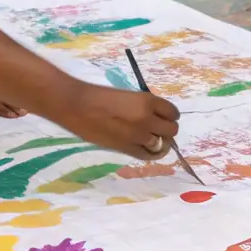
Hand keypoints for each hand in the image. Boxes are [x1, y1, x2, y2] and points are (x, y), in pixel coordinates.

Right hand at [57, 82, 180, 158]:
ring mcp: (138, 136)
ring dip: (160, 141)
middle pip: (171, 129)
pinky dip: (152, 152)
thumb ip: (144, 105)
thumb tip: (154, 115)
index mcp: (147, 101)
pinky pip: (148, 155)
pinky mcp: (127, 148)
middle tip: (159, 127)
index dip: (170, 114)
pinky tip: (149, 148)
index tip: (164, 115)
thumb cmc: (100, 95)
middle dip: (168, 128)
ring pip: (162, 144)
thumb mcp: (129, 95)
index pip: (172, 111)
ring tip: (153, 138)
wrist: (78, 106)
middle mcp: (147, 119)